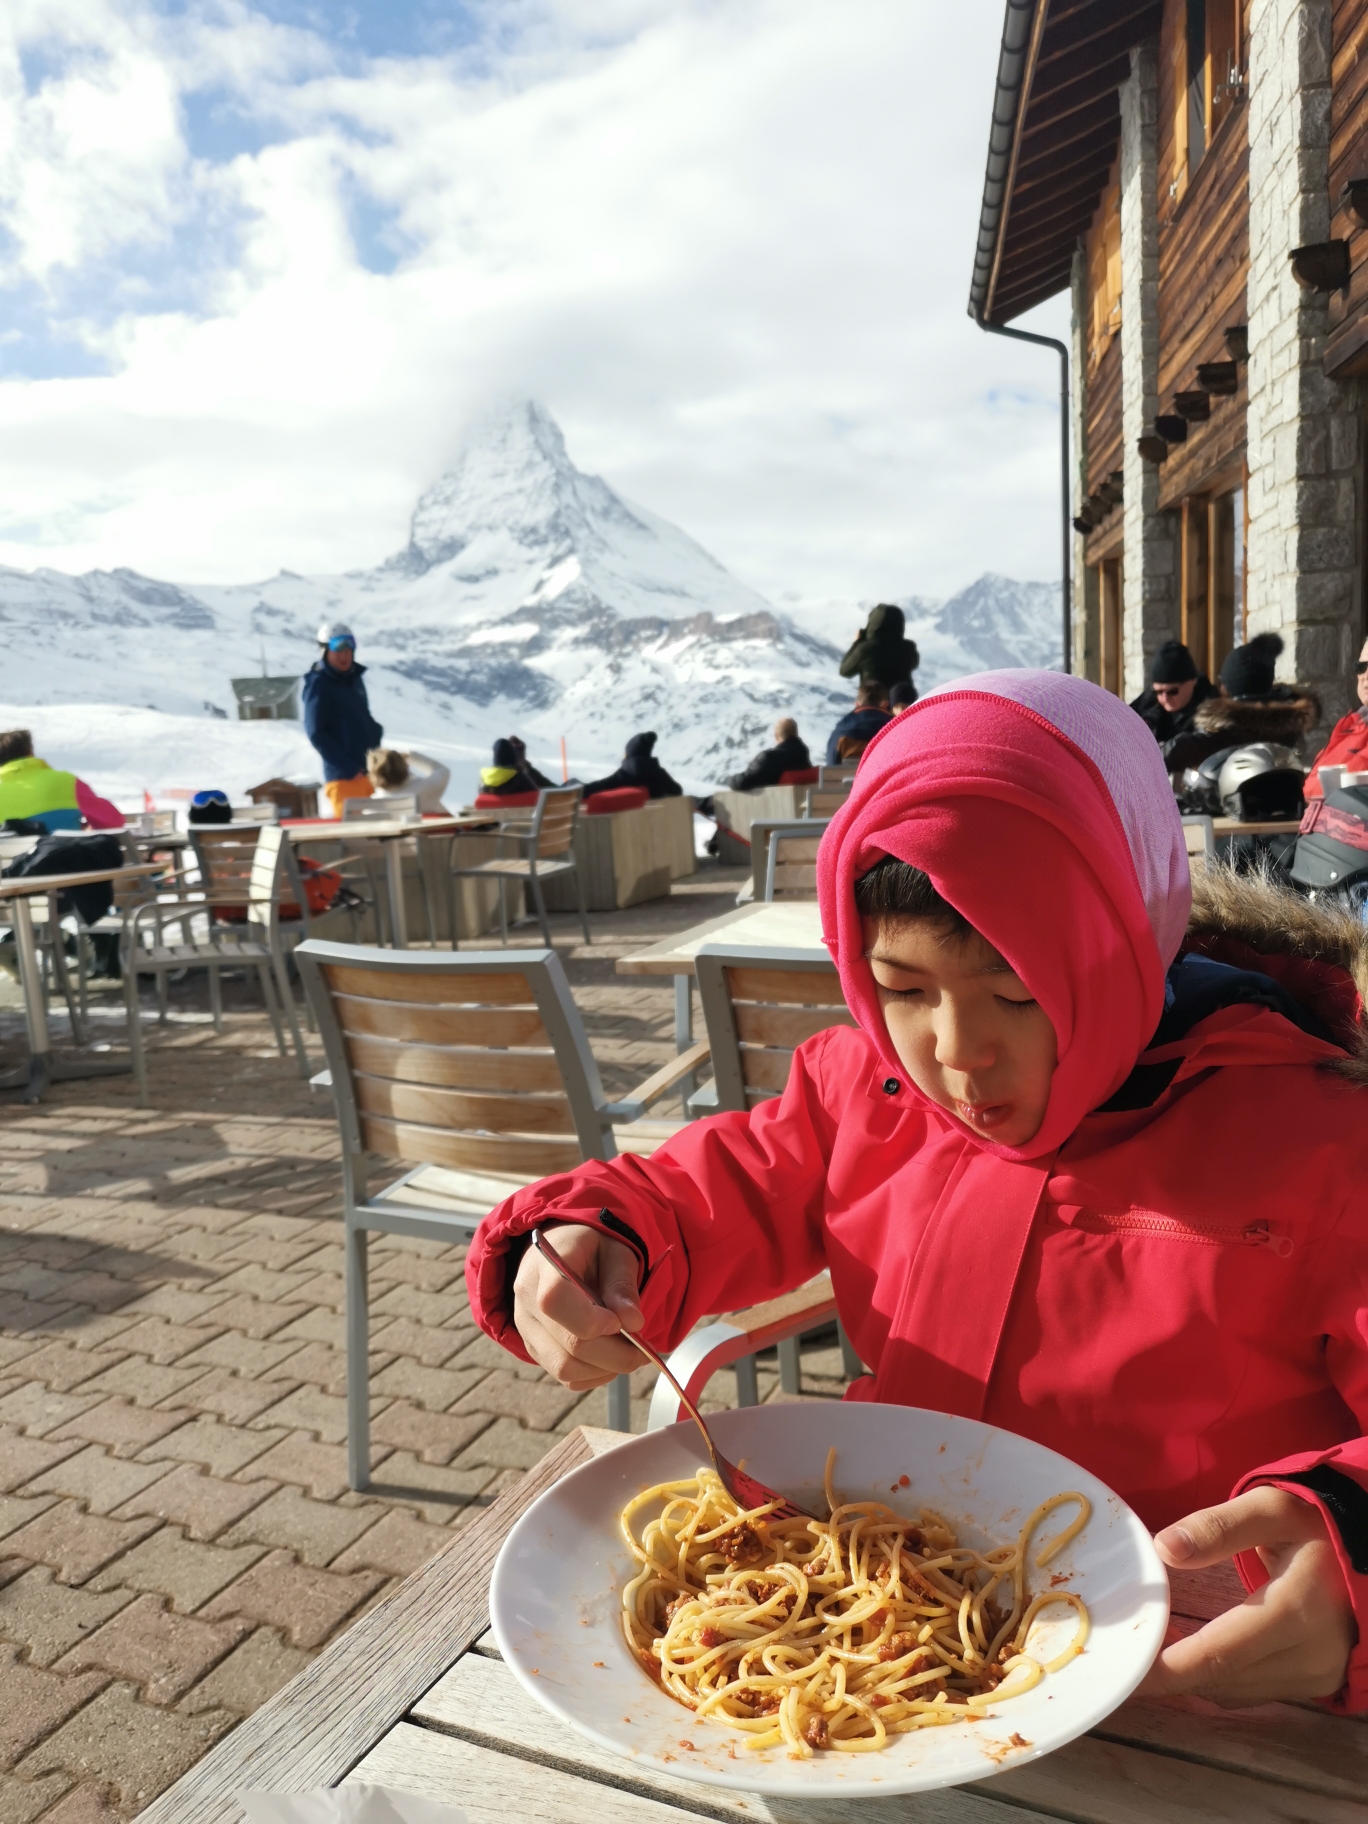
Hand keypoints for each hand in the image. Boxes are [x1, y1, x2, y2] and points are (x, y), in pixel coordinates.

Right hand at [511, 1224, 643, 1390]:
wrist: (560, 1251)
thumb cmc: (590, 1249)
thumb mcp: (614, 1251)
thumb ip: (622, 1285)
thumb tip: (633, 1323)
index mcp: (543, 1266)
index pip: (555, 1300)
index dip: (591, 1321)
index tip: (621, 1323)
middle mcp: (526, 1302)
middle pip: (569, 1345)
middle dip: (616, 1354)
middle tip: (644, 1348)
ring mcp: (527, 1330)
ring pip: (566, 1368)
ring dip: (607, 1368)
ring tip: (629, 1351)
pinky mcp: (535, 1350)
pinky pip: (566, 1378)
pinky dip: (596, 1376)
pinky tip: (611, 1357)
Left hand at [1140, 1486, 1354, 1706]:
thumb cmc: (1315, 1524)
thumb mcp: (1270, 1509)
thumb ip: (1217, 1527)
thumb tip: (1164, 1548)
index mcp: (1296, 1609)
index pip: (1221, 1653)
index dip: (1169, 1668)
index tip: (1126, 1668)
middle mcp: (1310, 1654)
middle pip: (1224, 1678)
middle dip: (1170, 1671)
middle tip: (1126, 1652)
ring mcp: (1317, 1675)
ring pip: (1237, 1690)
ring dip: (1193, 1675)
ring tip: (1152, 1646)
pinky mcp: (1317, 1684)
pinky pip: (1254, 1690)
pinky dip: (1219, 1677)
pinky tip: (1191, 1653)